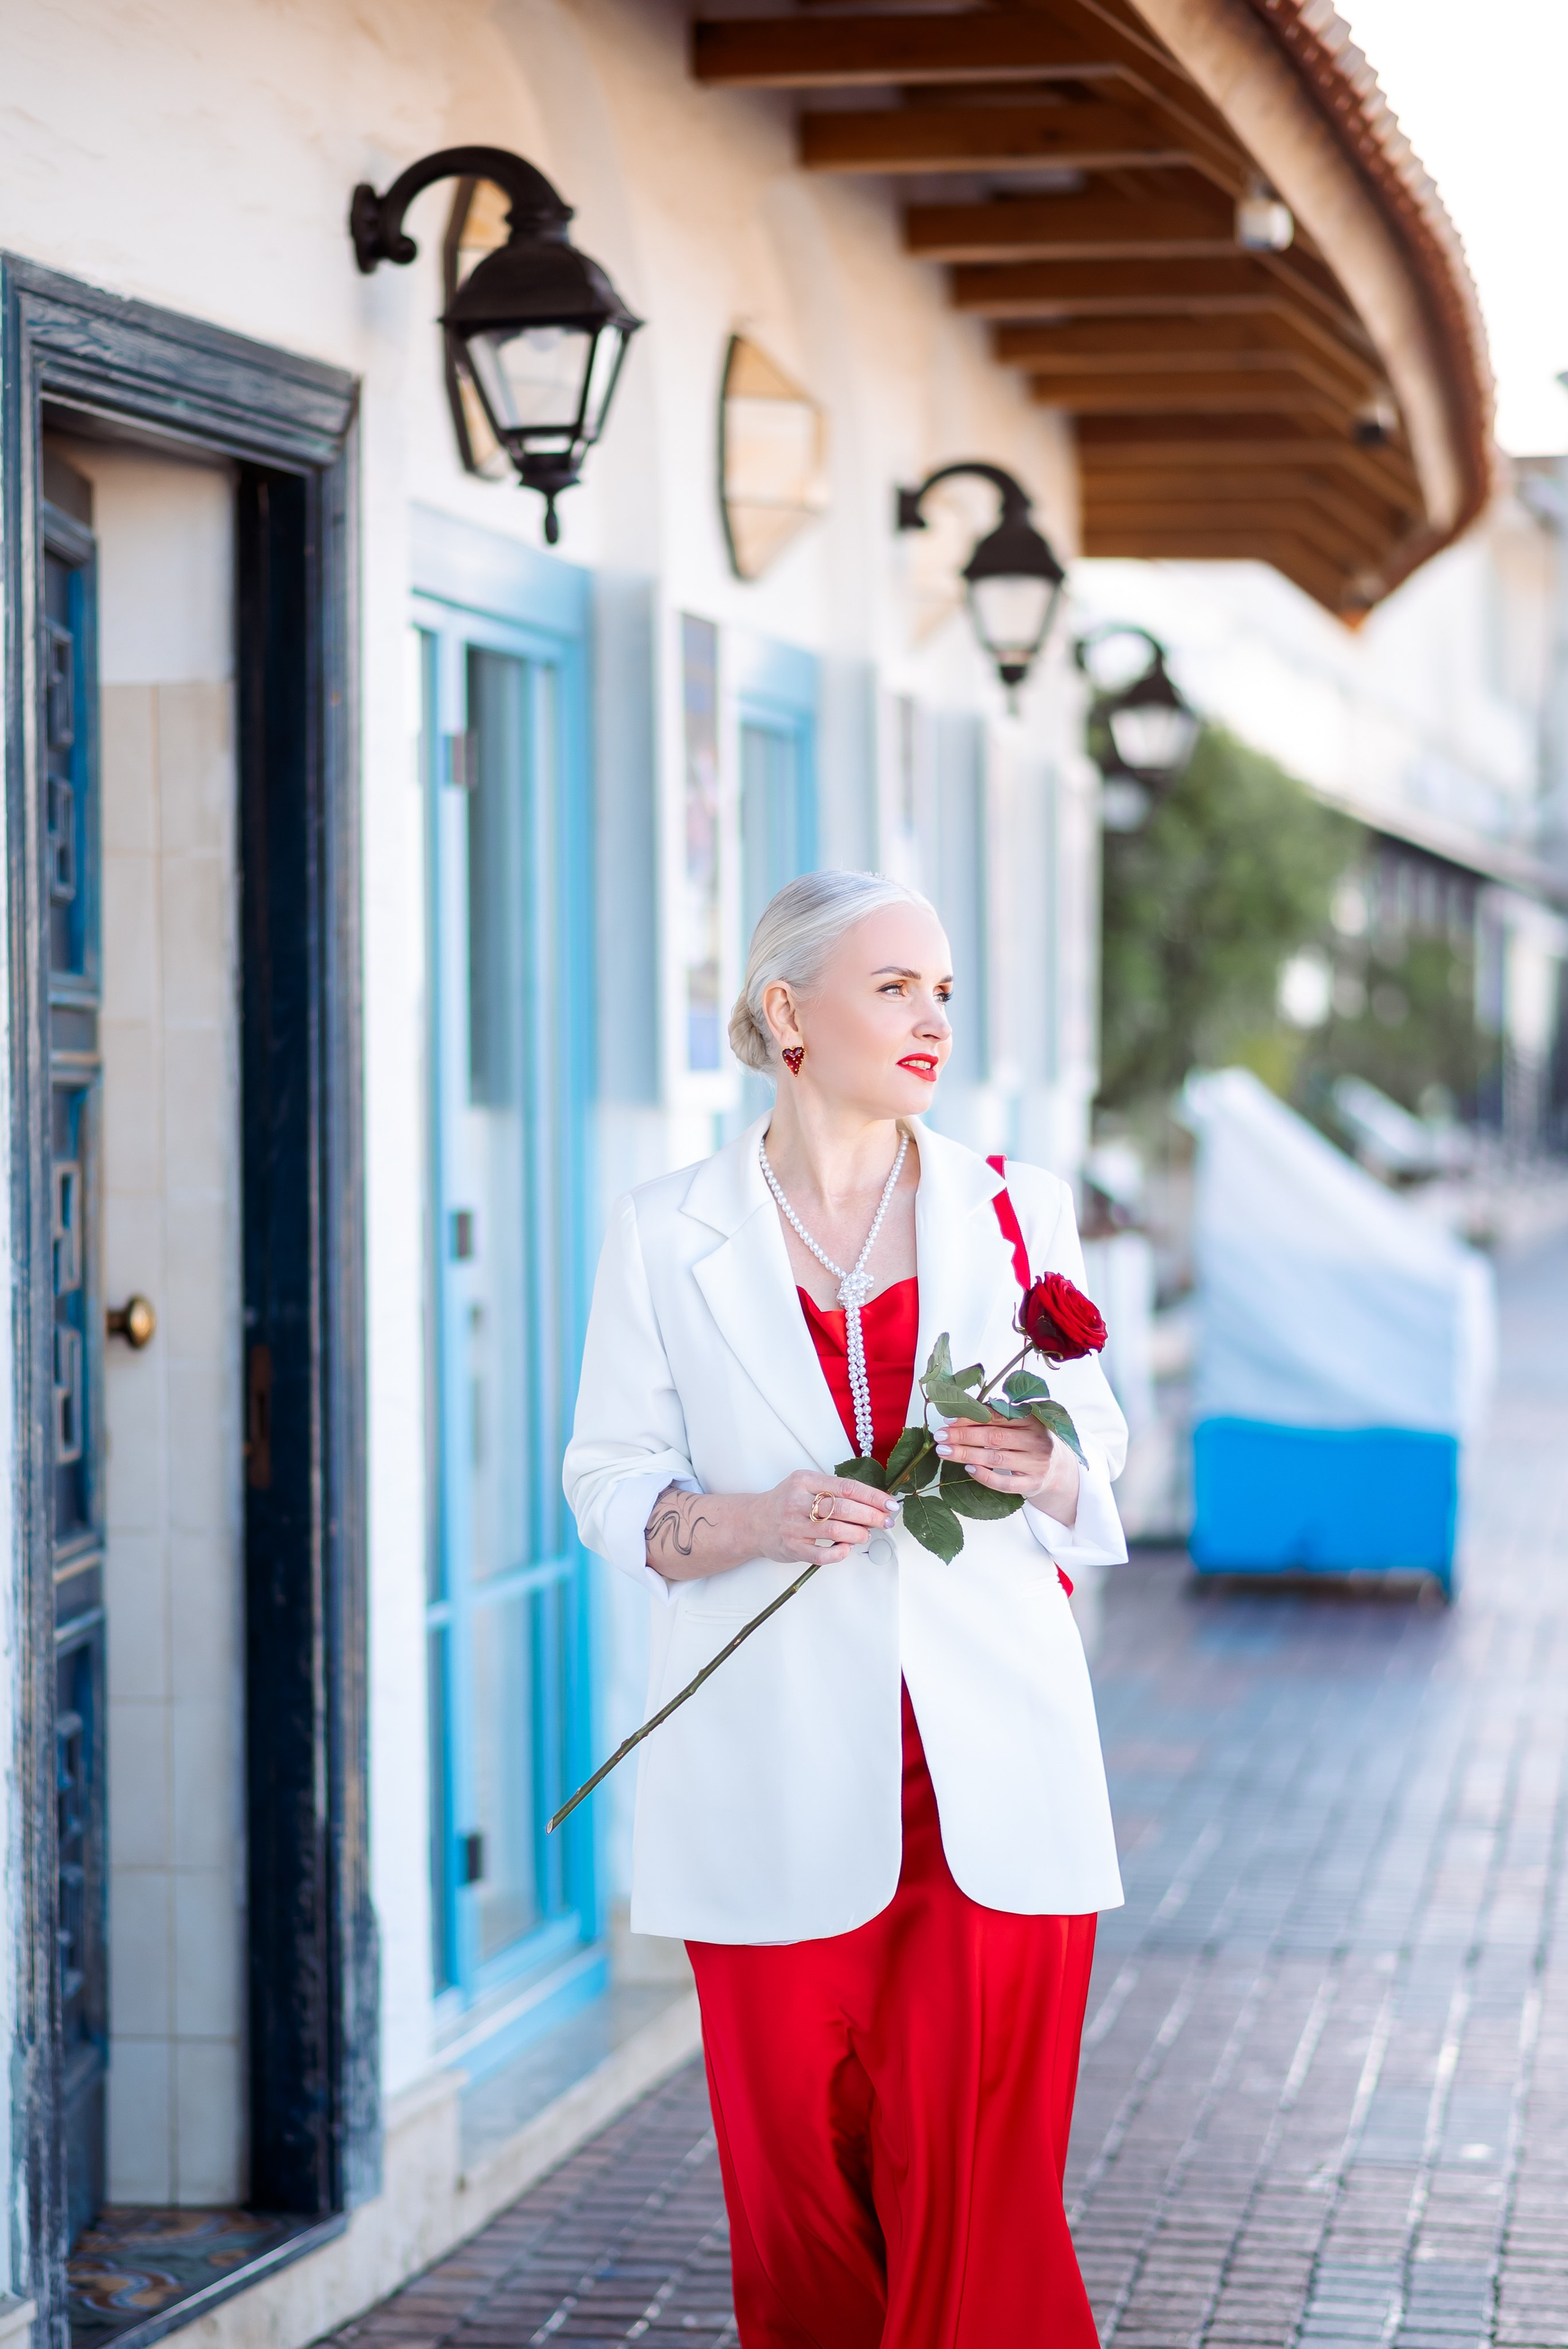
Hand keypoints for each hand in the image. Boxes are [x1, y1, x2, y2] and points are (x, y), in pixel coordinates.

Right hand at [751, 1469, 896, 1565]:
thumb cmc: (786, 1502)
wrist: (752, 1522)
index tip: (890, 1504)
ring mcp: (793, 1526)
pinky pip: (821, 1555)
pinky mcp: (792, 1548)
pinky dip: (839, 1553)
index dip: (872, 1496)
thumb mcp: (805, 1485)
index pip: (846, 1487)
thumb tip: (871, 1503)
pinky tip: (846, 1549)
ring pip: (835, 1531)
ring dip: (858, 1534)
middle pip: (843, 1508)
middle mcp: (797, 1501)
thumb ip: (833, 1491)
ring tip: (866, 1534)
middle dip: (871, 1516)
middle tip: (886, 1521)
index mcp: (805, 1480)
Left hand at [934, 1412, 1079, 1524]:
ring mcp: (1035, 1464)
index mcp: (1032, 1420)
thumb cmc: (1031, 1441)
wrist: (1059, 1469)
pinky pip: (1004, 1483)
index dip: (970, 1418)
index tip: (948, 1420)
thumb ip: (999, 1416)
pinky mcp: (1032, 1484)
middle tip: (940, 1436)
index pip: (996, 1417)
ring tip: (944, 1451)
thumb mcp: (1023, 1423)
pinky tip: (968, 1469)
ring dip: (966, 1455)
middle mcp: (1036, 1441)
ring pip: (995, 1459)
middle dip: (963, 1436)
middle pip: (993, 1438)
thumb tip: (961, 1409)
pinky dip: (985, 1476)